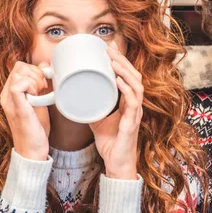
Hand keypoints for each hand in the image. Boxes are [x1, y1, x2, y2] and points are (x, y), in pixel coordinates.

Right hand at [0, 61, 50, 160]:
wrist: (33, 150)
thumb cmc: (36, 127)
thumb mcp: (39, 100)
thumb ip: (39, 85)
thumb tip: (44, 66)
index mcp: (11, 92)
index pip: (19, 67)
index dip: (35, 70)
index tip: (44, 84)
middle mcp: (6, 95)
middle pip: (19, 66)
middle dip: (36, 72)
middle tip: (43, 88)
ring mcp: (9, 101)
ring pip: (18, 72)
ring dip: (35, 79)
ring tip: (40, 92)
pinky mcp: (16, 107)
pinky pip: (17, 85)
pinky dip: (30, 85)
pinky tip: (36, 96)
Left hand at [89, 42, 142, 179]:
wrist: (116, 164)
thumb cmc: (111, 143)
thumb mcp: (97, 120)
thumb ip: (91, 108)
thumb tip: (74, 96)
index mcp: (128, 102)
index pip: (129, 76)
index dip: (121, 61)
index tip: (109, 48)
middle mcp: (135, 104)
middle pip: (134, 75)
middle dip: (122, 60)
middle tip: (109, 48)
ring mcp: (135, 112)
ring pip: (136, 85)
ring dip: (125, 70)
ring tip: (113, 60)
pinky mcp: (132, 122)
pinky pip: (133, 102)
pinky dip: (126, 89)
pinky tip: (119, 80)